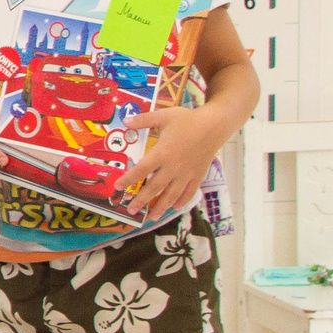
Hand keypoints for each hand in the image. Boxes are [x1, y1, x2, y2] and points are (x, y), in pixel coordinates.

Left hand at [113, 103, 227, 222]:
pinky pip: (189, 192)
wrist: (215, 125)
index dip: (128, 179)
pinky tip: (175, 207)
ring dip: (160, 207)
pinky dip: (181, 201)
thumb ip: (143, 120)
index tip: (117, 187)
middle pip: (155, 187)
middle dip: (141, 200)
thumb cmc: (188, 120)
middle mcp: (174, 167)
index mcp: (163, 153)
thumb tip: (125, 121)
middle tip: (131, 211)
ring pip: (172, 195)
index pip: (142, 170)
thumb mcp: (163, 116)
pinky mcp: (198, 175)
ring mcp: (187, 173)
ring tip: (151, 217)